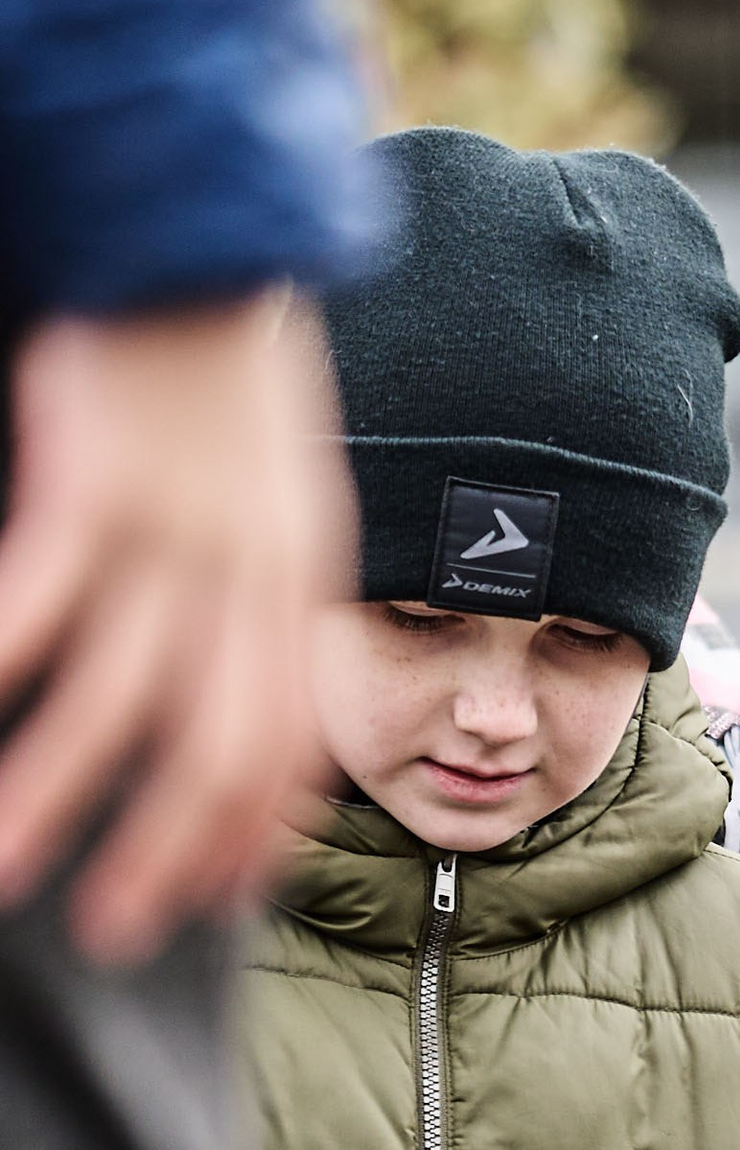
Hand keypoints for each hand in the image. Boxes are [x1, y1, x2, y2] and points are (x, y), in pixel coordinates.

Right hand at [0, 295, 354, 964]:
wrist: (211, 218)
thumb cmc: (226, 365)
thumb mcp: (280, 491)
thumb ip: (260, 594)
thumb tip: (232, 682)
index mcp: (300, 581)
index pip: (287, 746)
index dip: (251, 836)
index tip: (209, 905)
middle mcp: (249, 570)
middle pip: (210, 751)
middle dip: (159, 855)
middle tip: (111, 932)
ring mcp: (174, 525)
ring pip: (115, 698)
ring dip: (51, 793)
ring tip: (3, 871)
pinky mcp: (96, 474)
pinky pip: (40, 596)